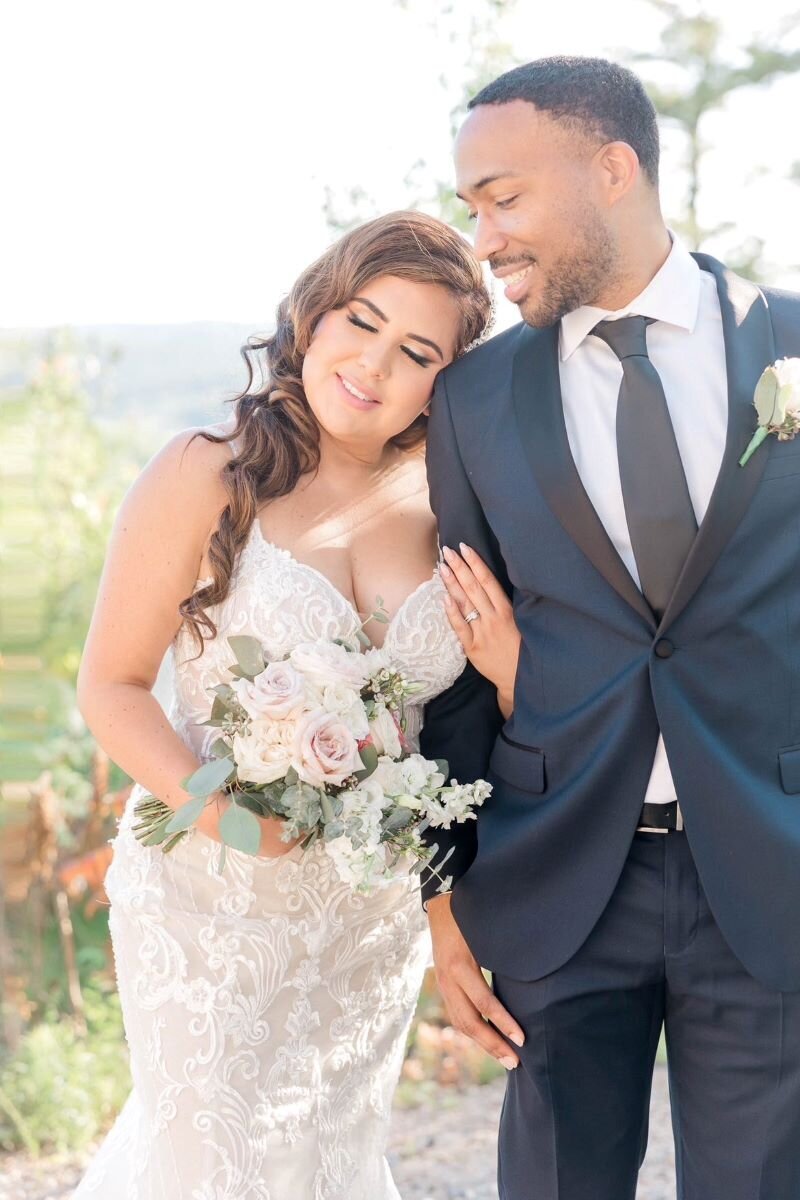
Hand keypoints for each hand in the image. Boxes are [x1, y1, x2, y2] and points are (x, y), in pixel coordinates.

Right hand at [427, 893, 524, 1068]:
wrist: (441, 903)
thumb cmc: (470, 914)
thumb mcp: (484, 931)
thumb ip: (502, 952)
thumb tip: (532, 973)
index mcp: (460, 965)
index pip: (484, 1002)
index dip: (503, 1023)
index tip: (522, 1039)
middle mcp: (448, 979)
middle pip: (469, 1022)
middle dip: (493, 1044)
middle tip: (516, 1062)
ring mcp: (443, 983)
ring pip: (461, 1023)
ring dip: (482, 1043)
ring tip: (505, 1058)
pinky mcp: (444, 985)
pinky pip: (457, 1015)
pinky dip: (473, 1031)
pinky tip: (488, 1040)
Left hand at [440, 544, 519, 709]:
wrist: (519, 678)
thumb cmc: (521, 647)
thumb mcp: (519, 622)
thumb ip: (503, 605)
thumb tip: (486, 581)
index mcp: (508, 611)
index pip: (488, 581)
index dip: (475, 563)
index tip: (465, 548)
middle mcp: (494, 619)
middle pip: (473, 588)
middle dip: (459, 567)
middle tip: (447, 551)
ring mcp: (483, 633)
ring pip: (465, 604)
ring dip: (452, 584)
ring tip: (442, 567)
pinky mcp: (473, 648)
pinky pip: (460, 627)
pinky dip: (451, 612)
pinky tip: (443, 598)